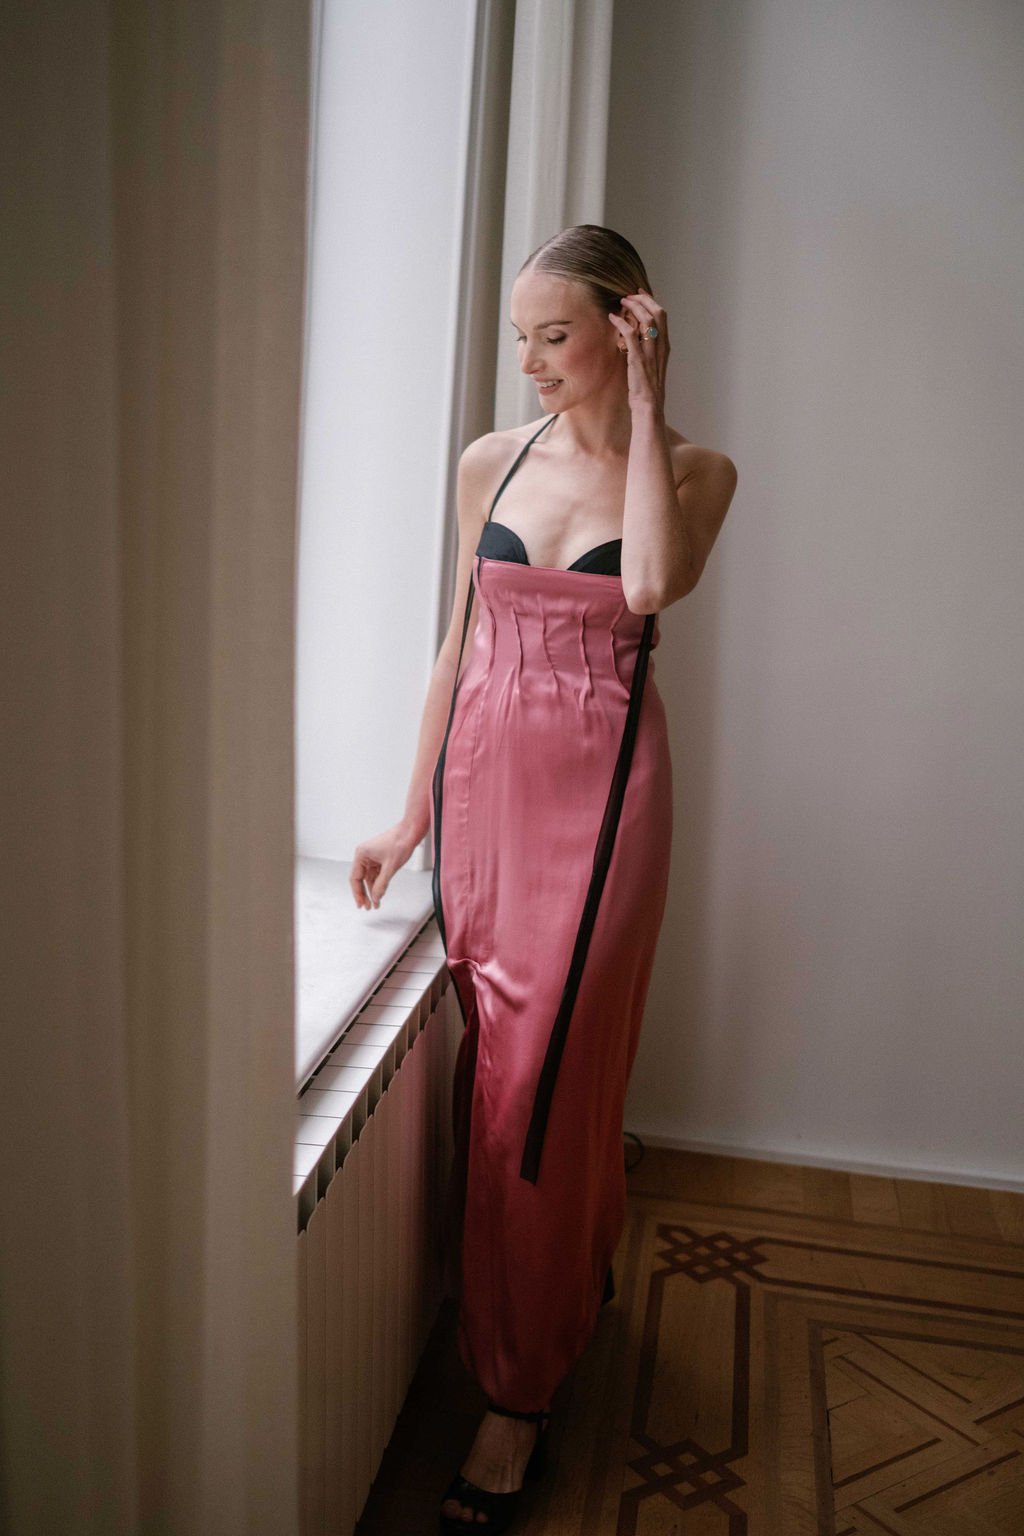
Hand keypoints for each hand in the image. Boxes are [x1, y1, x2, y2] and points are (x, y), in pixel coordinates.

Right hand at [350, 821, 418, 908]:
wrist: (411, 831)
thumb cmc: (400, 842)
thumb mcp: (390, 866)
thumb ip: (382, 883)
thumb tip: (375, 897)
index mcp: (361, 854)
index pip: (355, 878)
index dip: (357, 893)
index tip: (361, 904)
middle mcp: (364, 855)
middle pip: (361, 879)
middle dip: (364, 893)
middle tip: (368, 906)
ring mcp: (372, 857)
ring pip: (369, 878)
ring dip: (372, 890)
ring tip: (375, 903)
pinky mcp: (380, 858)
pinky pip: (376, 874)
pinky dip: (378, 883)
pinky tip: (380, 893)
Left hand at [608, 288, 669, 414]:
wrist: (649, 407)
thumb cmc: (647, 390)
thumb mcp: (650, 366)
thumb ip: (646, 350)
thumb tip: (633, 337)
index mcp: (665, 347)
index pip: (663, 316)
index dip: (651, 301)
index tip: (640, 293)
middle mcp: (661, 347)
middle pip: (658, 313)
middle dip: (643, 299)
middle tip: (629, 295)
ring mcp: (651, 353)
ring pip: (647, 320)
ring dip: (633, 307)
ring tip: (621, 302)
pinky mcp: (638, 360)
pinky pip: (631, 334)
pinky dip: (622, 323)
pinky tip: (613, 318)